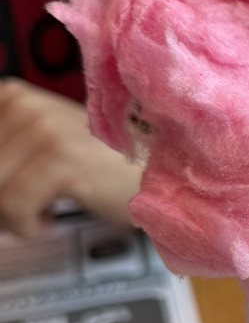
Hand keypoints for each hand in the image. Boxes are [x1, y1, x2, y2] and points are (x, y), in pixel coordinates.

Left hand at [0, 77, 142, 236]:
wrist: (160, 174)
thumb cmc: (105, 167)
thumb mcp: (45, 145)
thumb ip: (10, 152)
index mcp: (14, 97)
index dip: (0, 178)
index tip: (16, 190)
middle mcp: (25, 105)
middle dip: (2, 200)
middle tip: (30, 208)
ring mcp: (44, 130)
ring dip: (13, 215)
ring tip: (43, 211)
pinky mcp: (62, 160)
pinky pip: (14, 205)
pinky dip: (27, 224)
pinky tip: (50, 219)